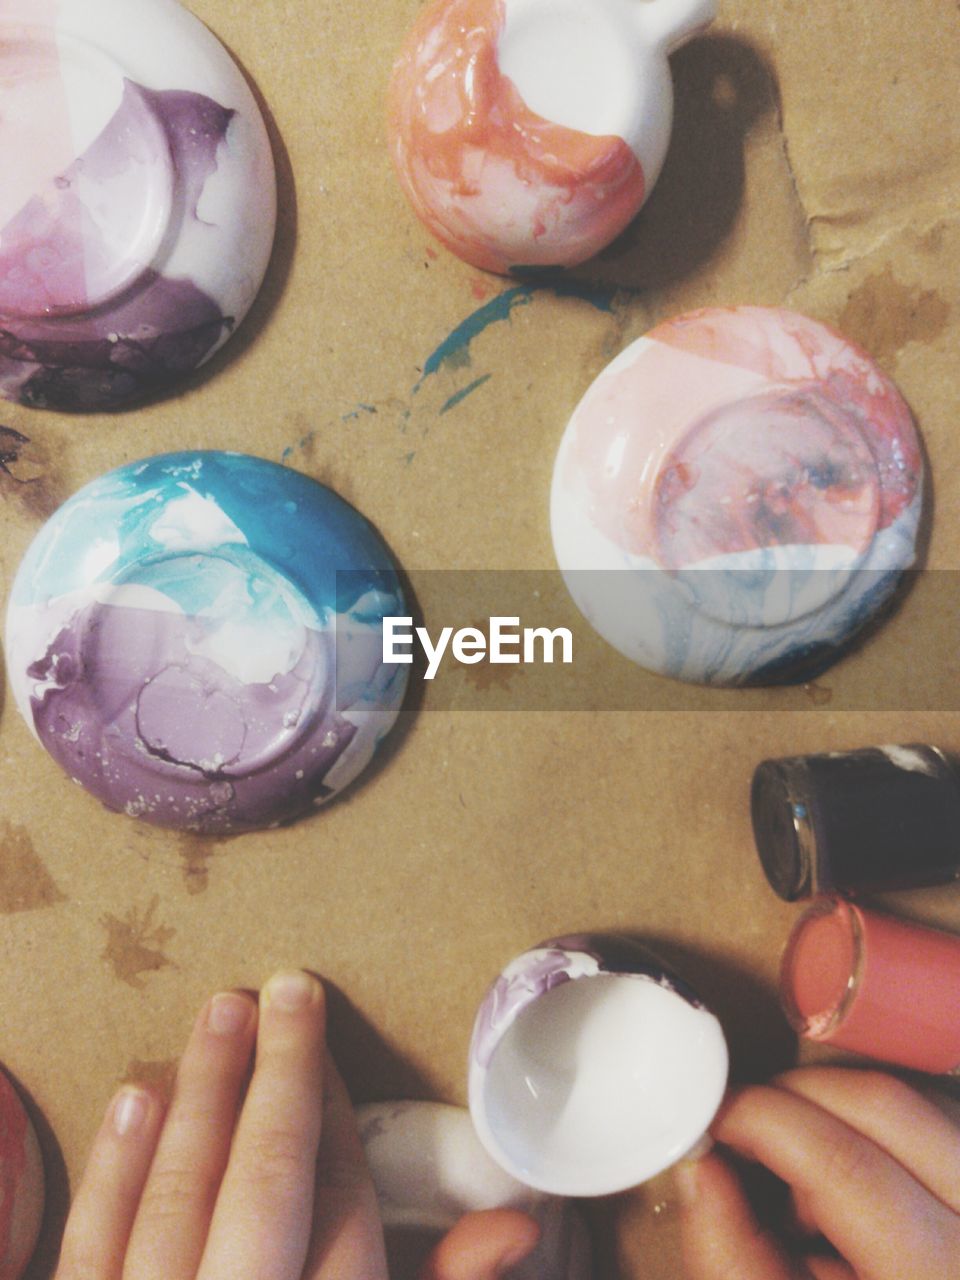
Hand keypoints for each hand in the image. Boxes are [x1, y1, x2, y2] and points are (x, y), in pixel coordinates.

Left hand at [55, 973, 537, 1279]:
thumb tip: (519, 1224)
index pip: (337, 1205)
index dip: (332, 1112)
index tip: (322, 1042)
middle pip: (263, 1178)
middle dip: (275, 1073)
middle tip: (283, 986)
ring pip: (175, 1196)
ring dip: (199, 1094)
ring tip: (219, 1013)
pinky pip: (93, 1250)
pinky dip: (114, 1166)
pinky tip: (136, 1097)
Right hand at [677, 1067, 959, 1279]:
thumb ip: (734, 1257)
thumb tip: (699, 1163)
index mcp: (932, 1277)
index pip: (844, 1163)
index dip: (762, 1120)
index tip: (712, 1116)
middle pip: (882, 1104)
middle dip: (792, 1096)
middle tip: (743, 1131)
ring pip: (911, 1096)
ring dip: (836, 1108)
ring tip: (803, 1176)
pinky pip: (933, 1113)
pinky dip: (877, 1122)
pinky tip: (852, 1175)